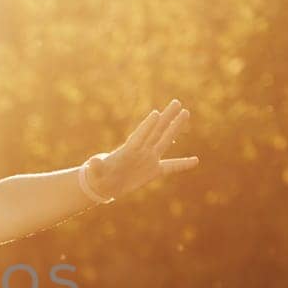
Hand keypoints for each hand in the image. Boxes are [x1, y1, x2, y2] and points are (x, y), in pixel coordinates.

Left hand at [84, 99, 198, 199]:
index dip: (147, 126)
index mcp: (128, 150)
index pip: (140, 136)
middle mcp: (141, 150)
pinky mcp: (153, 171)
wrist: (104, 184)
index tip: (156, 114)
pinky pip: (171, 167)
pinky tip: (196, 161)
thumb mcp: (95, 173)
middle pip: (156, 131)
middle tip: (177, 102)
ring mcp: (149, 159)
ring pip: (165, 141)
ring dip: (175, 128)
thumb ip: (95, 168)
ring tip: (186, 113)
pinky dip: (182, 164)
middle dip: (167, 117)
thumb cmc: (98, 177)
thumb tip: (91, 163)